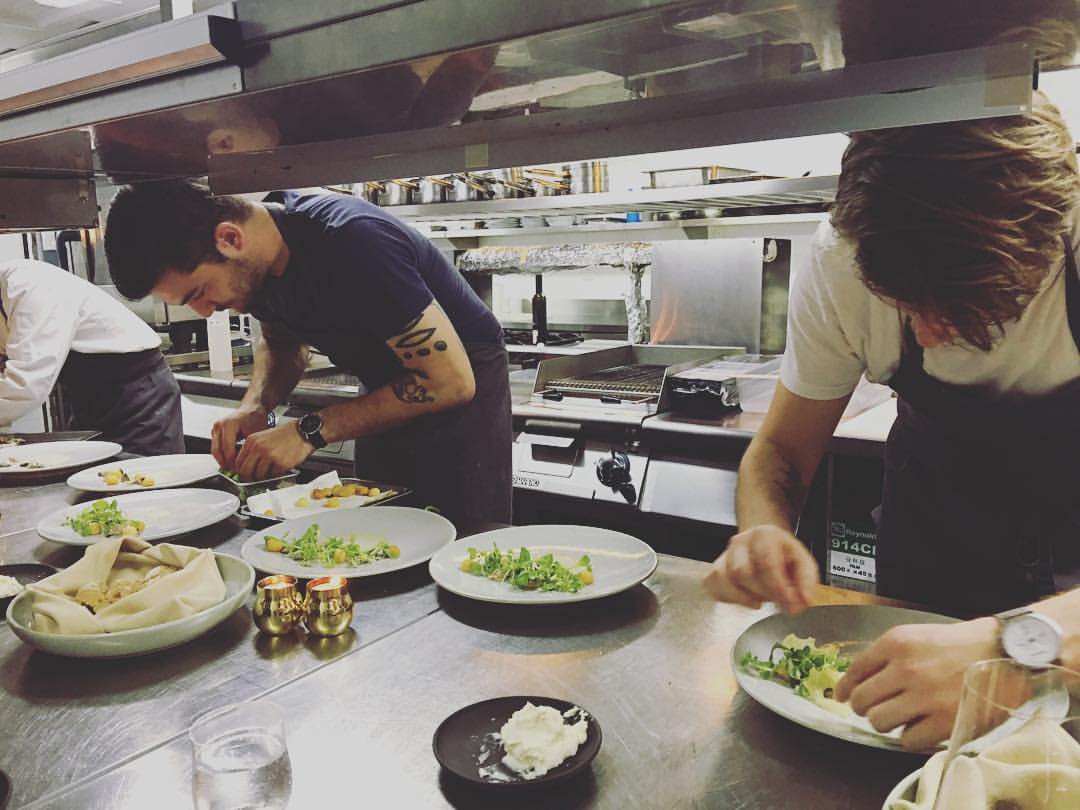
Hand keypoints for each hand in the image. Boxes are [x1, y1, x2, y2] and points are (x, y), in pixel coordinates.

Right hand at [211, 407, 270, 470]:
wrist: (252, 408)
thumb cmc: (256, 417)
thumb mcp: (256, 434)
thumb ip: (250, 448)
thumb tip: (248, 464)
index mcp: (228, 425)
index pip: (227, 450)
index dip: (233, 462)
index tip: (240, 469)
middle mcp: (219, 425)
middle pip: (217, 451)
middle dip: (226, 464)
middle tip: (235, 472)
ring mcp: (216, 428)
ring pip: (215, 450)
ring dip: (223, 461)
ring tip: (233, 468)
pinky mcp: (215, 431)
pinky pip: (216, 447)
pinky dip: (222, 455)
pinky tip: (232, 460)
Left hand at [232, 422, 313, 481]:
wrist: (302, 432)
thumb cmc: (285, 435)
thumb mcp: (263, 437)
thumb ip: (252, 450)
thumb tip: (245, 465)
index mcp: (252, 441)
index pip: (238, 462)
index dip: (240, 471)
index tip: (244, 474)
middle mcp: (258, 448)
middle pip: (245, 471)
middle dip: (249, 477)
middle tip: (254, 478)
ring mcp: (269, 456)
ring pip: (258, 475)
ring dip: (264, 476)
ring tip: (271, 469)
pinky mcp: (280, 463)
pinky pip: (273, 475)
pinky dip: (276, 473)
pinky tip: (280, 466)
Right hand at [703, 524, 817, 613]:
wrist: (763, 542)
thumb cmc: (782, 554)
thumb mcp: (803, 561)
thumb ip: (806, 581)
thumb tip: (804, 601)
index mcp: (764, 535)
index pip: (766, 562)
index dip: (778, 587)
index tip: (790, 604)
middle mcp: (739, 542)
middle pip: (743, 573)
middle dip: (764, 594)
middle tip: (779, 602)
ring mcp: (724, 555)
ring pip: (726, 581)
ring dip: (747, 598)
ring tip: (762, 599)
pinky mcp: (713, 570)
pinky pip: (713, 586)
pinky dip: (729, 598)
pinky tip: (744, 598)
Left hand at [834, 617, 998, 750]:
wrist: (1006, 652)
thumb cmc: (961, 644)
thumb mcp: (917, 636)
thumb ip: (887, 656)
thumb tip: (857, 680)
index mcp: (895, 643)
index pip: (854, 671)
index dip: (844, 689)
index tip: (842, 697)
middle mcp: (905, 669)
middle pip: (861, 701)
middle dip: (865, 708)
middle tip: (877, 709)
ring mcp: (925, 696)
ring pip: (879, 722)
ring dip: (887, 723)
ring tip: (901, 718)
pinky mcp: (945, 722)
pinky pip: (908, 740)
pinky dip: (911, 738)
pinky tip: (922, 728)